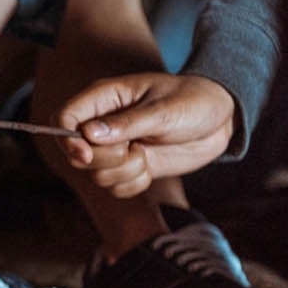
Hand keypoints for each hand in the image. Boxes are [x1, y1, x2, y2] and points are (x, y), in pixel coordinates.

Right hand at [55, 73, 235, 196]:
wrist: (223, 119)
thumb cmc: (196, 102)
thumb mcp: (164, 110)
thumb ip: (126, 123)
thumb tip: (88, 134)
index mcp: (105, 99)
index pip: (64, 118)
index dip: (67, 139)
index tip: (87, 153)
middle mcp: (103, 125)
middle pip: (76, 154)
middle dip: (104, 159)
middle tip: (133, 148)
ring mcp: (115, 148)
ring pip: (95, 175)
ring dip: (124, 172)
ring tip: (147, 154)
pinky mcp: (129, 167)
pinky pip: (116, 188)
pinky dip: (134, 184)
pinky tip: (151, 167)